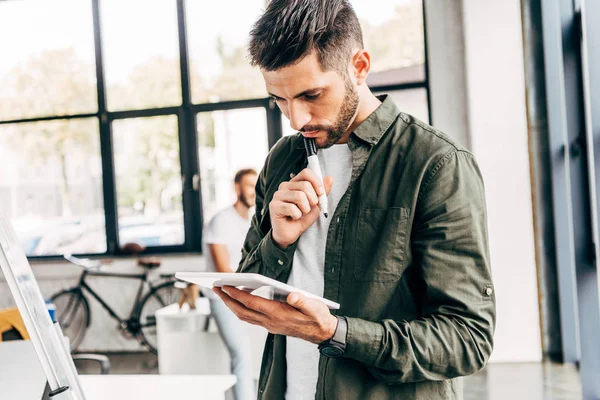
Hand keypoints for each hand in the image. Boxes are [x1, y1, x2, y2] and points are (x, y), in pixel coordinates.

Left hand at [213, 286, 337, 343]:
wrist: (322, 333)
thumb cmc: (318, 317)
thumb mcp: (315, 307)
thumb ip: (303, 301)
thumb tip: (293, 296)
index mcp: (278, 314)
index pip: (252, 304)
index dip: (237, 294)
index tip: (225, 285)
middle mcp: (270, 322)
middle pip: (242, 311)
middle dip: (227, 299)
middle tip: (215, 287)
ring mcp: (269, 325)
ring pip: (244, 316)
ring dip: (231, 305)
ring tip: (222, 293)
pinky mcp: (271, 326)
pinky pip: (250, 318)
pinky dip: (240, 309)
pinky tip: (238, 301)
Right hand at [270, 168, 333, 247]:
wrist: (291, 234)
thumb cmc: (302, 218)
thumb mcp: (316, 205)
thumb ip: (322, 192)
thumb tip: (330, 178)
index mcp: (295, 183)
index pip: (306, 172)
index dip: (316, 182)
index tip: (321, 193)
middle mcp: (285, 186)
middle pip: (305, 185)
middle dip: (313, 200)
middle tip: (308, 208)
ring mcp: (278, 195)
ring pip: (299, 196)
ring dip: (305, 209)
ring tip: (301, 213)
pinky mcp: (274, 206)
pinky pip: (291, 208)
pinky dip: (297, 215)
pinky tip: (293, 217)